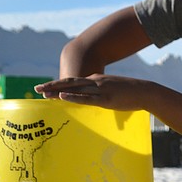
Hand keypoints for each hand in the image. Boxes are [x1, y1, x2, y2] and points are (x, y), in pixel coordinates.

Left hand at [34, 75, 150, 111]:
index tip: (46, 88)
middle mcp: (95, 81)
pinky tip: (62, 97)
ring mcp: (100, 89)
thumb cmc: (130, 93)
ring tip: (43, 93)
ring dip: (57, 91)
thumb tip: (95, 101)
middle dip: (52, 86)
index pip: (73, 82)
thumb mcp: (112, 91)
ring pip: (74, 89)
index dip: (58, 85)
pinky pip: (86, 98)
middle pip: (69, 83)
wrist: (145, 91)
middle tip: (36, 89)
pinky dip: (73, 97)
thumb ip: (102, 94)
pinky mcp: (105, 99)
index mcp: (96, 80)